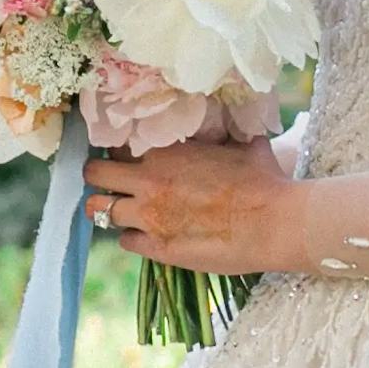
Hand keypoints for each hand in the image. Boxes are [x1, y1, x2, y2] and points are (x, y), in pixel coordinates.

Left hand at [83, 137, 309, 278]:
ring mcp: (148, 216)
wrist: (274, 222)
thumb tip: (228, 119)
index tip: (127, 156)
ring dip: (110, 209)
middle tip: (112, 182)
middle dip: (99, 176)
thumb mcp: (239, 143)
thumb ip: (220, 132)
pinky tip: (148, 236)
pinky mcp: (157, 248)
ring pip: (100, 210)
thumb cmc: (263, 179)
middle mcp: (147, 180)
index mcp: (163, 151)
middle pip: (95, 174)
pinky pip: (125, 242)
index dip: (120, 151)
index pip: (117, 145)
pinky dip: (132, 238)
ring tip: (124, 211)